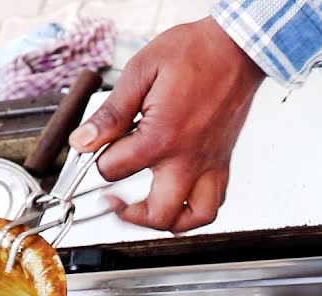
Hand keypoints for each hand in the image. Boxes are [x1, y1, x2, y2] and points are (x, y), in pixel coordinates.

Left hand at [68, 17, 264, 232]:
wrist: (238, 48)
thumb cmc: (195, 53)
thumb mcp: (141, 73)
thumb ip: (110, 113)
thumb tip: (84, 140)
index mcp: (162, 137)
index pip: (114, 170)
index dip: (97, 160)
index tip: (95, 148)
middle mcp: (188, 159)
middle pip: (156, 214)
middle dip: (128, 214)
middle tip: (113, 203)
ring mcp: (209, 165)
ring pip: (191, 220)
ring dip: (166, 222)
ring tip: (146, 211)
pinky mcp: (223, 163)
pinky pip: (213, 204)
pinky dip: (195, 212)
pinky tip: (179, 199)